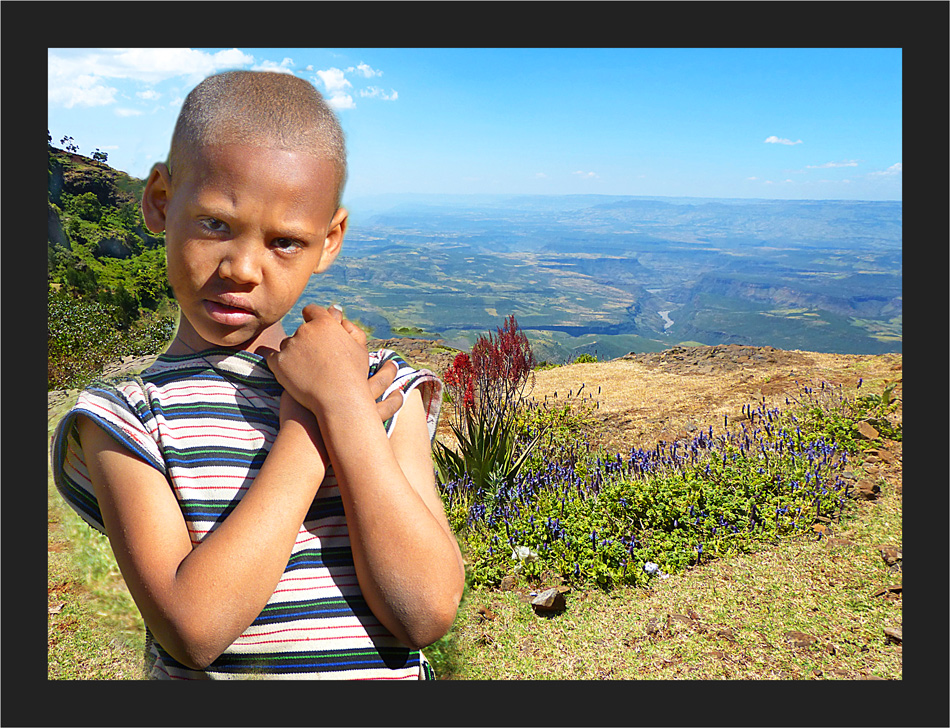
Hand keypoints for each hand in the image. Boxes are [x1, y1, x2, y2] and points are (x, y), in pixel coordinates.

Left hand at [267, 304, 402, 420]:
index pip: (311, 311)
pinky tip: (290, 373)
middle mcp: (305, 330)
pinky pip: (272, 357)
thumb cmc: (354, 375)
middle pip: (300, 330)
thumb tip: (335, 311)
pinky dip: (279, 363)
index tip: (314, 331)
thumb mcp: (359, 348)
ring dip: (293, 353)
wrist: (339, 400)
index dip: (312, 319)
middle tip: (316, 360)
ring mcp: (290, 346)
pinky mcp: (278, 362)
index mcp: (324, 323)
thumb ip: (348, 327)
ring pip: (287, 344)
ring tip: (307, 372)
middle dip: (306, 341)